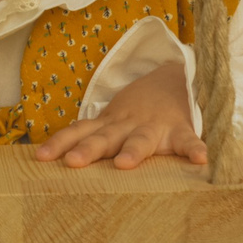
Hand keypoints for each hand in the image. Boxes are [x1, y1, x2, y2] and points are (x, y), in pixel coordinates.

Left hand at [33, 64, 206, 169]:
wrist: (174, 79)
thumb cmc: (137, 111)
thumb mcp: (112, 119)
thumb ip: (91, 136)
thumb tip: (50, 158)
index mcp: (109, 124)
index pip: (78, 131)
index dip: (59, 142)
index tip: (41, 156)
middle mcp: (127, 125)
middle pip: (104, 138)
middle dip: (88, 150)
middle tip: (73, 162)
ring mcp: (154, 127)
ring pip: (140, 140)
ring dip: (133, 150)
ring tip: (125, 163)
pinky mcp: (180, 130)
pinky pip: (188, 141)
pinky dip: (194, 149)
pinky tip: (201, 160)